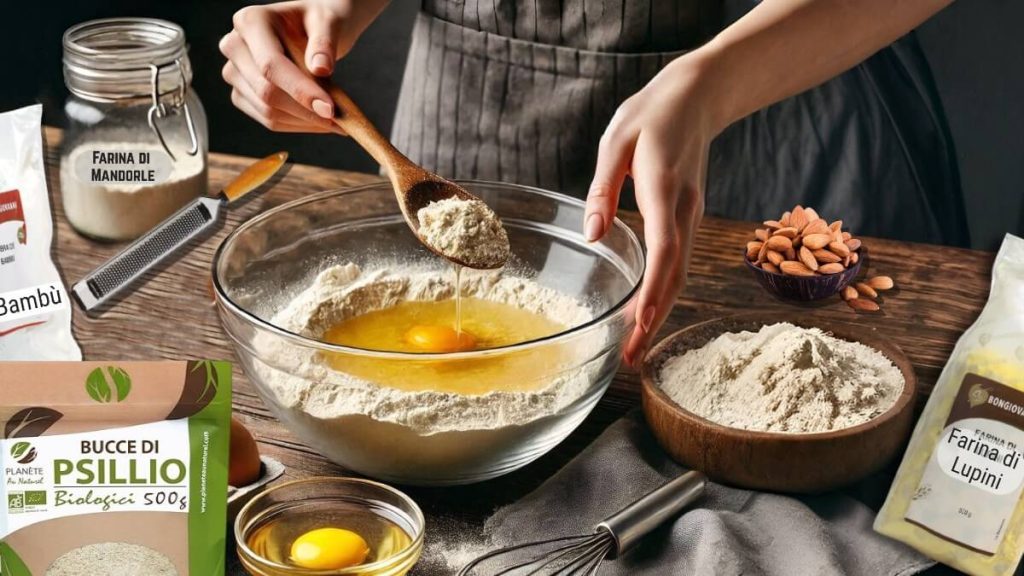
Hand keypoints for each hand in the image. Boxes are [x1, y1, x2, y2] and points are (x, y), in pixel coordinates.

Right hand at [220, 1, 362, 133]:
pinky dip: (299, 125)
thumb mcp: (327, 21)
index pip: (271, 65)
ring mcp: (234, 73)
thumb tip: (320, 68)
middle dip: (306, 111)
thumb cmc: (317, 21)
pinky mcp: (242, 95)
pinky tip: (320, 120)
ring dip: (305, 122)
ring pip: (268, 112)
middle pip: (267, 92)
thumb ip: (324, 42)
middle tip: (340, 118)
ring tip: (336, 119)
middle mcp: (235, 46)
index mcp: (250, 21)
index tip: (329, 109)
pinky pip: (270, 121)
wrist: (310, 30)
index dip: (300, 90)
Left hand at [584, 54, 722, 367]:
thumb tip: (592, 236)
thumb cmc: (652, 115)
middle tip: (631, 358)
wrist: (699, 97)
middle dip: (654, 319)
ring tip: (634, 348)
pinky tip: (646, 313)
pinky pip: (678, 262)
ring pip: (679, 273)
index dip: (654, 289)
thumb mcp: (617, 142)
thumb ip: (603, 189)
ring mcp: (690, 215)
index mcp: (663, 187)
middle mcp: (683, 209)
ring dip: (659, 312)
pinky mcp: (687, 217)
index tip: (642, 323)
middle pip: (675, 274)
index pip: (664, 248)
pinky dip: (664, 292)